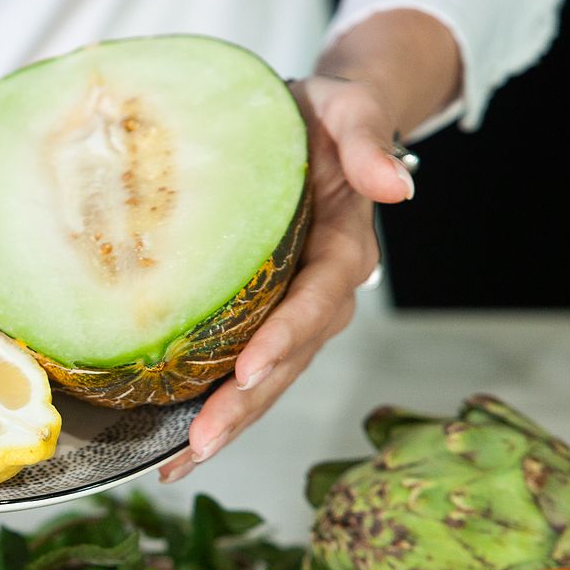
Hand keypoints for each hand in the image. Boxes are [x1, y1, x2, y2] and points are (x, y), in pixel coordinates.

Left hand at [158, 76, 408, 482]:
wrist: (309, 121)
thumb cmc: (322, 113)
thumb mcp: (347, 108)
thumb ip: (368, 141)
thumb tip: (397, 188)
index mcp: (343, 249)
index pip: (317, 302)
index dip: (286, 337)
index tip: (250, 368)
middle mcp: (321, 293)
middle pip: (287, 360)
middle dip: (246, 405)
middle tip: (202, 441)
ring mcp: (291, 314)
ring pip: (264, 381)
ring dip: (226, 423)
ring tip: (181, 461)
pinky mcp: (260, 321)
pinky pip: (238, 373)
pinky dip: (208, 411)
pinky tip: (171, 448)